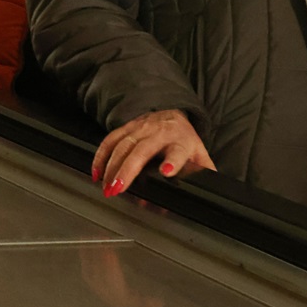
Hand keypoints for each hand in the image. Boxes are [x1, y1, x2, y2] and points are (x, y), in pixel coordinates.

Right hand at [92, 109, 216, 197]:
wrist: (172, 113)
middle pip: (142, 150)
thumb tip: (210, 194)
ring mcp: (141, 127)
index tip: (166, 170)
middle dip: (127, 169)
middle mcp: (160, 132)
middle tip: (117, 189)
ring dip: (111, 166)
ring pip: (123, 145)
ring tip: (105, 187)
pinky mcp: (127, 126)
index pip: (178, 151)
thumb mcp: (199, 154)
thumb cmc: (184, 140)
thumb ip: (204, 173)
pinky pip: (110, 140)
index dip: (173, 160)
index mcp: (181, 140)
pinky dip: (100, 156)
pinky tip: (96, 173)